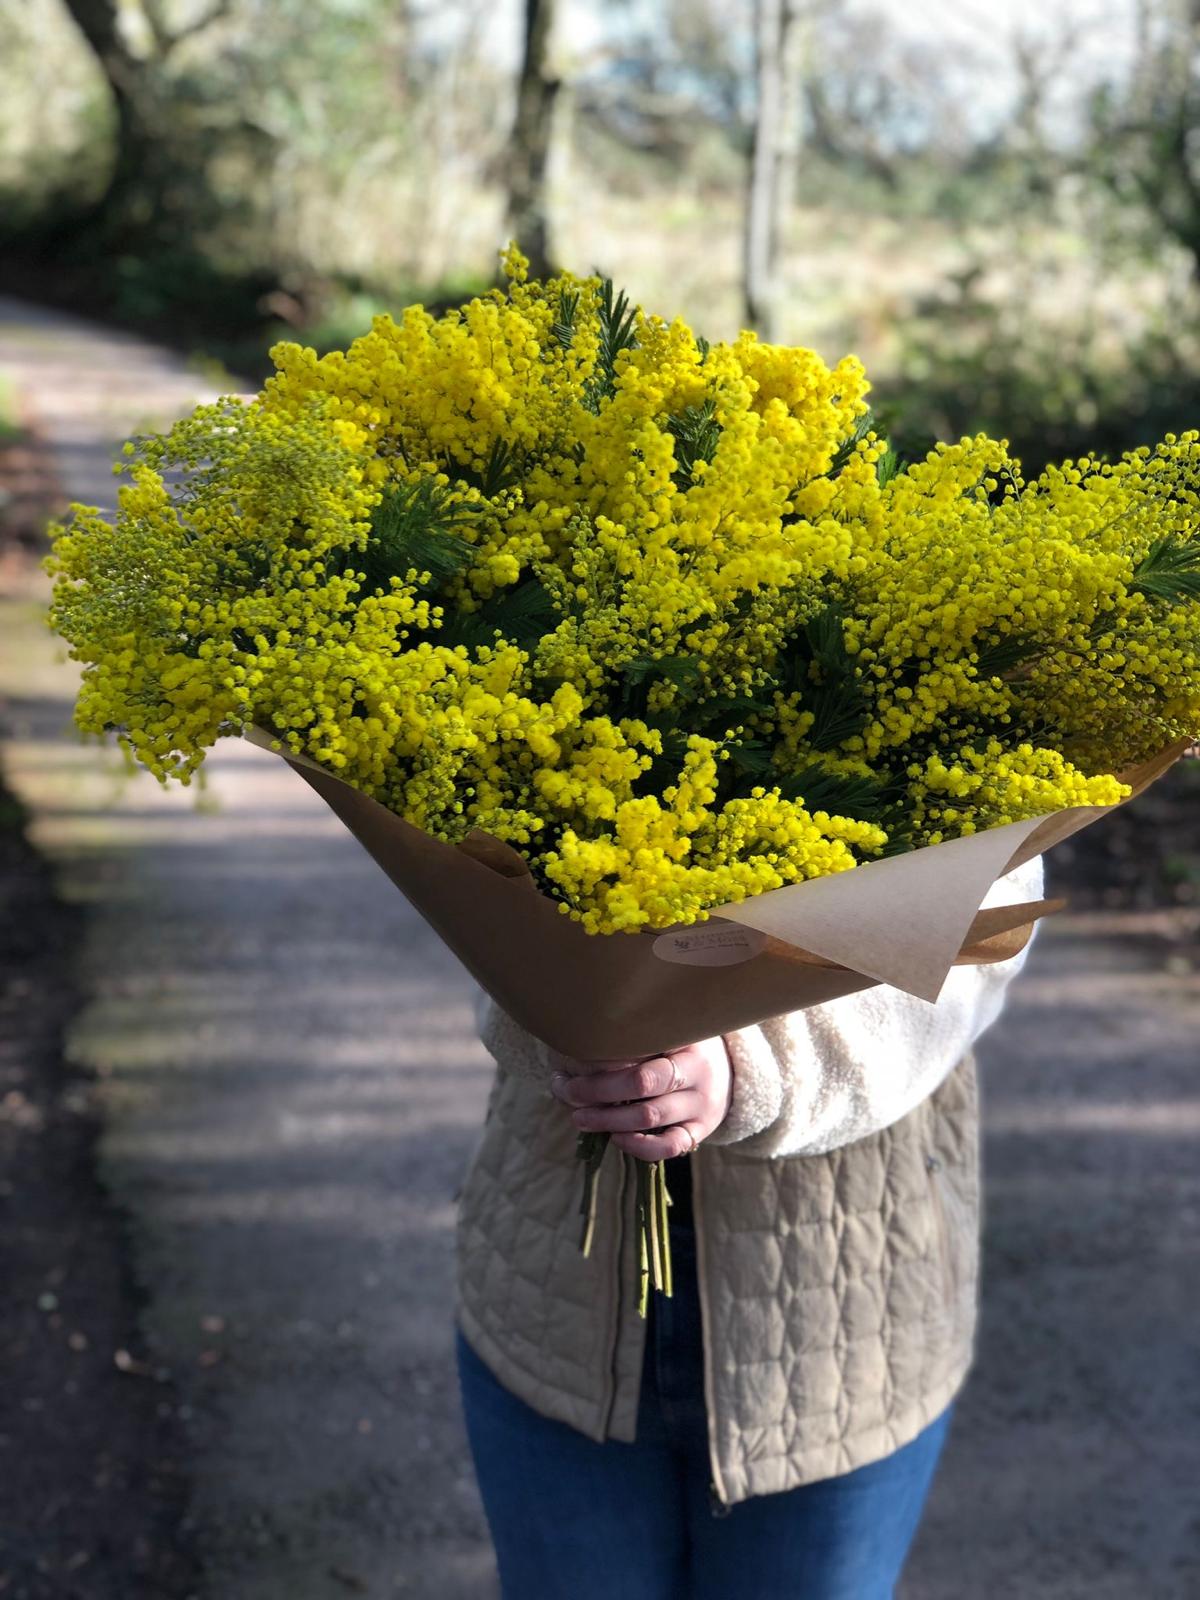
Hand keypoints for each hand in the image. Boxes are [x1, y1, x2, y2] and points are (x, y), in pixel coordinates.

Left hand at [549, 1038, 732, 1161]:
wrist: (728, 1072)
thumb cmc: (683, 1047)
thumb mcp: (670, 1030)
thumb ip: (637, 1034)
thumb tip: (578, 1040)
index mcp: (686, 1039)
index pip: (641, 1046)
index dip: (604, 1057)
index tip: (572, 1060)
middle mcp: (698, 1071)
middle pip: (642, 1082)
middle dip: (598, 1089)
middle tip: (568, 1091)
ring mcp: (701, 1104)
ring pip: (651, 1116)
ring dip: (609, 1119)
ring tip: (580, 1117)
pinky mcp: (699, 1131)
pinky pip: (670, 1146)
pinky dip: (640, 1146)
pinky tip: (616, 1138)